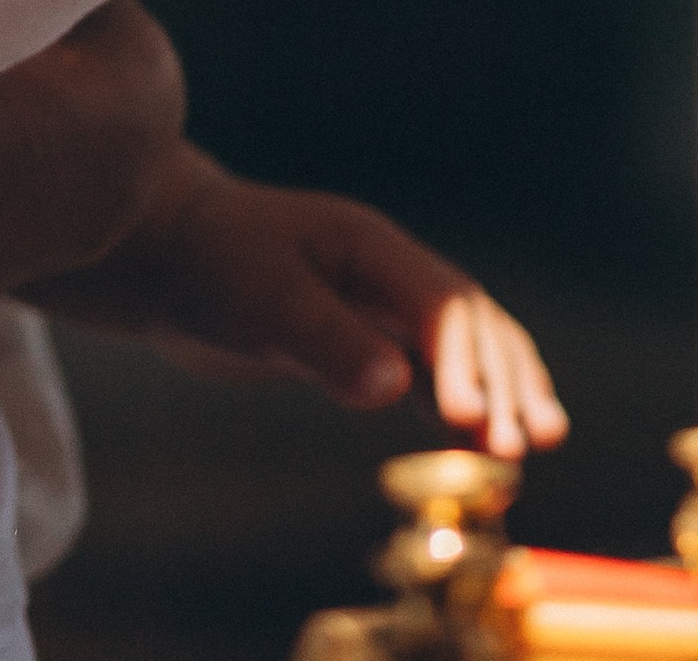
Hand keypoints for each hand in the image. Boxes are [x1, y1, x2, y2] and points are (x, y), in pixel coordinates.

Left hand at [24, 142, 567, 456]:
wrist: (167, 255)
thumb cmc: (210, 266)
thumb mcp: (262, 301)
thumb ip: (326, 339)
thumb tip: (397, 384)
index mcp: (372, 247)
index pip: (444, 305)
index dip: (468, 363)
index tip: (474, 421)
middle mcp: (390, 270)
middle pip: (473, 325)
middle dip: (505, 382)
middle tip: (524, 448)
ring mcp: (383, 301)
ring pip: (466, 347)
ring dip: (500, 393)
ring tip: (529, 451)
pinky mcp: (367, 335)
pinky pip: (433, 369)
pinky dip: (464, 404)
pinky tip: (478, 445)